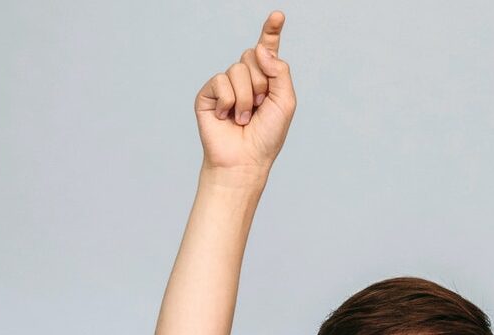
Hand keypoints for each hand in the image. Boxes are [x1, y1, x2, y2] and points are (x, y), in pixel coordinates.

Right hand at [193, 11, 296, 177]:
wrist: (245, 160)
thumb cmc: (267, 136)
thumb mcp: (285, 102)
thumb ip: (279, 72)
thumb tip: (260, 48)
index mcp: (266, 79)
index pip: (267, 50)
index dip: (271, 31)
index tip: (278, 15)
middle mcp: (245, 78)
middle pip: (253, 55)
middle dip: (261, 82)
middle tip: (260, 107)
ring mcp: (225, 85)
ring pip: (238, 69)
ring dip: (247, 97)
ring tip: (244, 117)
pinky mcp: (209, 94)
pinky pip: (221, 81)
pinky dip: (230, 101)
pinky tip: (228, 117)